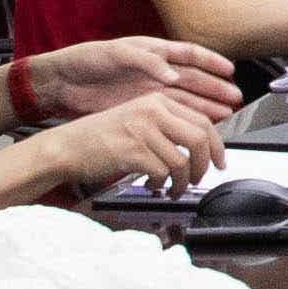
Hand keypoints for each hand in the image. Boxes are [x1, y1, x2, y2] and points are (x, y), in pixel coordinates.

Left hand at [31, 37, 241, 121]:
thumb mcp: (115, 53)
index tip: (230, 70)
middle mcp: (156, 71)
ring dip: (206, 106)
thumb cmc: (85, 60)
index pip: (189, 54)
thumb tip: (173, 75)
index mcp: (153, 51)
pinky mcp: (141, 109)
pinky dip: (187, 119)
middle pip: (193, 79)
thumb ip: (146, 62)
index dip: (211, 62)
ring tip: (226, 114)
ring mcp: (150, 92)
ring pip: (186, 99)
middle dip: (215, 88)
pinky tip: (199, 125)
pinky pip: (171, 114)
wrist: (62, 84)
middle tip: (235, 98)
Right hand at [44, 92, 228, 193]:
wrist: (68, 146)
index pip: (202, 121)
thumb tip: (200, 145)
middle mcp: (152, 111)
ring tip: (173, 188)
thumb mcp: (138, 119)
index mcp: (157, 101)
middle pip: (200, 138)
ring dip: (182, 182)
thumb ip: (167, 126)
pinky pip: (163, 173)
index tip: (219, 161)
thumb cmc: (101, 137)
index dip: (217, 146)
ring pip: (183, 161)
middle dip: (206, 164)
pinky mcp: (132, 151)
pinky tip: (153, 185)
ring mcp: (142, 130)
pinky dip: (162, 185)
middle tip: (201, 178)